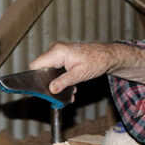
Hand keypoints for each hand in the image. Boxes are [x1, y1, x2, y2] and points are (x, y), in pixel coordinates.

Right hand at [30, 42, 144, 93]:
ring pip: (49, 70)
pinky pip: (56, 68)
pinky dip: (61, 78)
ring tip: (69, 91)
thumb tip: (51, 89)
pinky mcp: (62, 55)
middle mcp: (56, 49)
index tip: (43, 89)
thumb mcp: (80, 74)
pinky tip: (71, 86)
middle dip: (49, 83)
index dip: (37, 78)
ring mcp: (59, 52)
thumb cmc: (97, 61)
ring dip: (57, 82)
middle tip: (59, 95)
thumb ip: (64, 82)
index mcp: (58, 52)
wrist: (108, 55)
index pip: (36, 65)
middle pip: (42, 69)